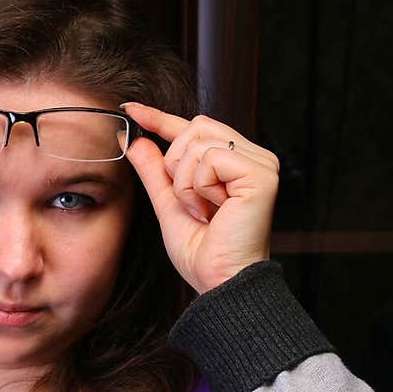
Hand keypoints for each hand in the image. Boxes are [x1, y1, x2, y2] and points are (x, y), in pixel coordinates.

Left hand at [121, 103, 279, 294]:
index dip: (162, 118)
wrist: (220, 282)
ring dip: (186, 182)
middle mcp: (251, 157)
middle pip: (196, 127)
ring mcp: (260, 163)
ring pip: (199, 141)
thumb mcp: (169, 205)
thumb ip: (155, 172)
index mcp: (234, 163)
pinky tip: (213, 209)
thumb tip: (134, 140)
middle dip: (176, 166)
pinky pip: (211, 158)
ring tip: (202, 211)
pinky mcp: (261, 173)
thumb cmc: (203, 254)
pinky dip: (199, 186)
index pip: (195, 128)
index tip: (131, 110)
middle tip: (189, 204)